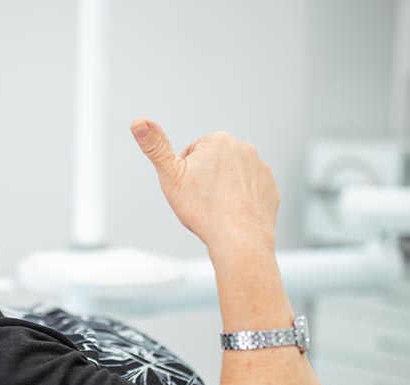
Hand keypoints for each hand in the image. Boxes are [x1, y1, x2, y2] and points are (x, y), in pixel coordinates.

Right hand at [131, 119, 279, 258]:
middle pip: (214, 163)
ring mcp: (260, 168)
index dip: (185, 174)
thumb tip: (138, 122)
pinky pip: (250, 190)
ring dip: (224, 189)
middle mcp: (243, 148)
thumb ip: (154, 146)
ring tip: (217, 208)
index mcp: (217, 140)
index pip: (192, 154)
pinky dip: (241, 200)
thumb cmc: (203, 210)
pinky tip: (233, 213)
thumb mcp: (170, 176)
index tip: (189, 190)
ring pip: (232, 177)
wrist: (238, 238)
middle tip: (202, 200)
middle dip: (206, 179)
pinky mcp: (270, 187)